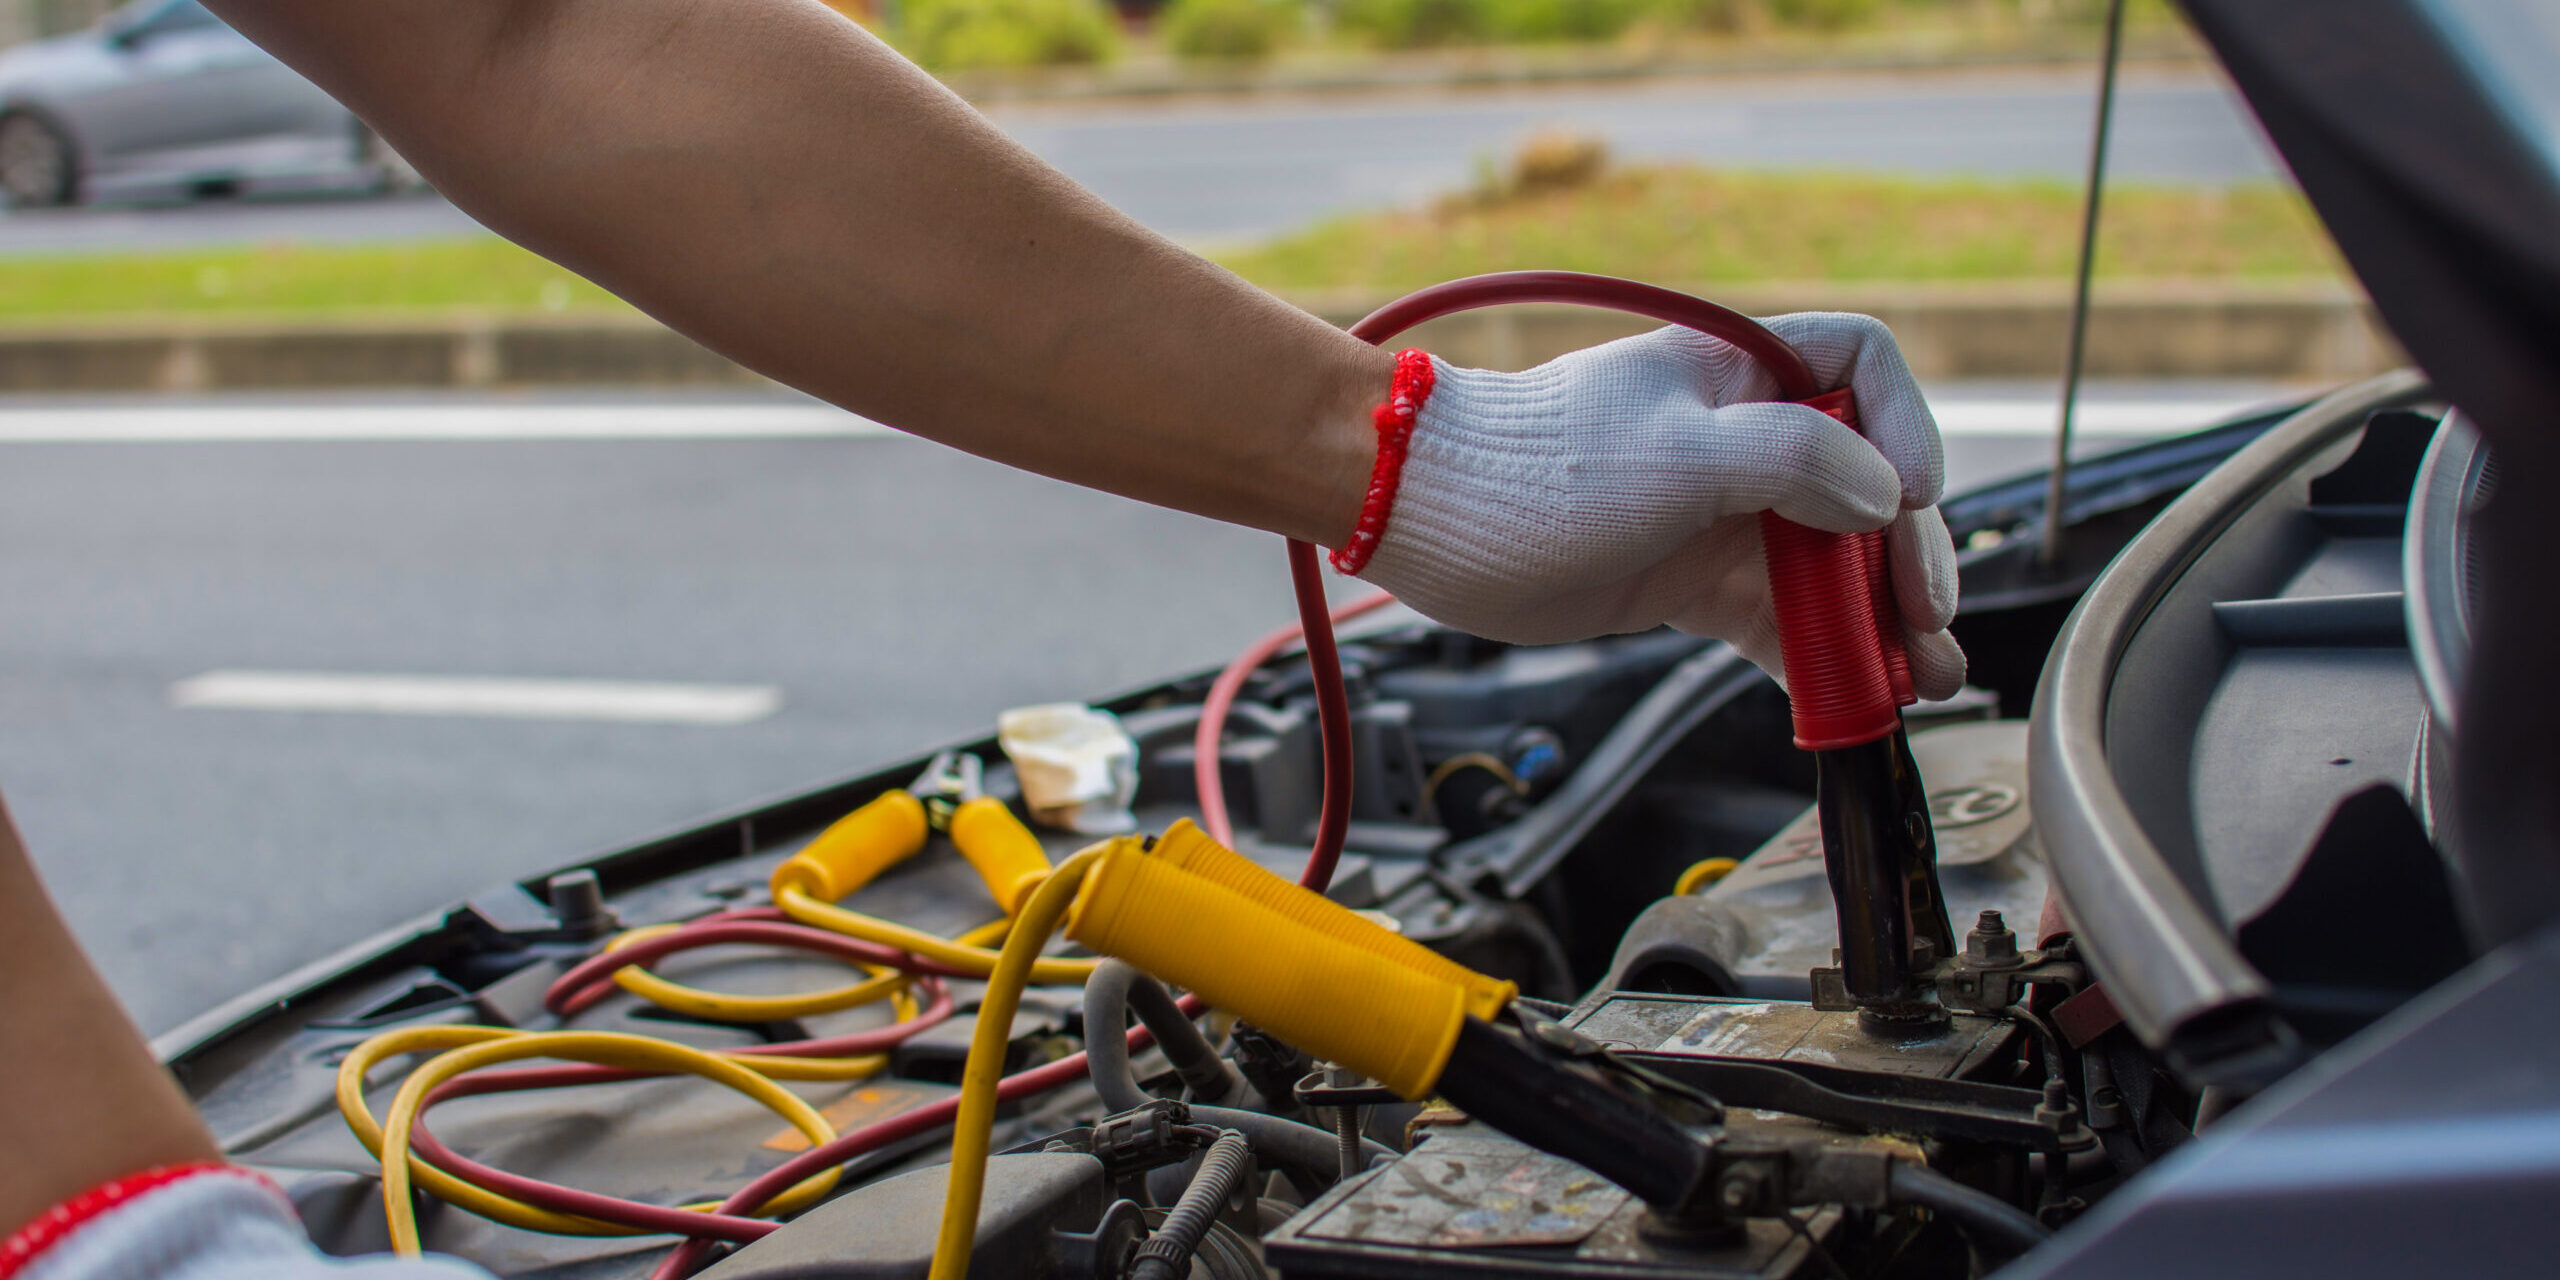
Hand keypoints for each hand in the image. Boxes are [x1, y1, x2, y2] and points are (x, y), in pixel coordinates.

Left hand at [1346, 314, 1965, 697]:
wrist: (1430, 520)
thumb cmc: (1538, 467)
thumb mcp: (1678, 452)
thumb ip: (1792, 460)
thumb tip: (1885, 495)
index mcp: (1744, 373)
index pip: (1864, 369)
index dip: (1905, 427)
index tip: (1911, 499)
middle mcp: (1745, 437)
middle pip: (1868, 485)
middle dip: (1907, 556)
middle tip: (1928, 623)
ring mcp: (1722, 513)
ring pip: (1832, 564)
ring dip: (1879, 621)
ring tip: (1923, 678)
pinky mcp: (1693, 580)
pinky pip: (1779, 619)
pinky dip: (1819, 656)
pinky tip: (1855, 696)